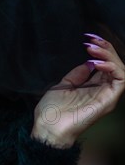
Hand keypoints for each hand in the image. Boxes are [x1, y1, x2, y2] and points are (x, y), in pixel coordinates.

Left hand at [31, 33, 124, 147]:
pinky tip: (97, 62)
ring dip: (109, 55)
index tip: (89, 38)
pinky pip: (120, 81)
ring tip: (93, 49)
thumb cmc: (52, 110)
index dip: (101, 49)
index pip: (106, 64)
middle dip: (106, 48)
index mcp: (93, 87)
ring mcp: (106, 96)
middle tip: (92, 40)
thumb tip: (87, 63)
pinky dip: (112, 67)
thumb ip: (77, 75)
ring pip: (121, 70)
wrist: (48, 126)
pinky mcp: (108, 101)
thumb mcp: (64, 85)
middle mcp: (103, 91)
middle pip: (115, 64)